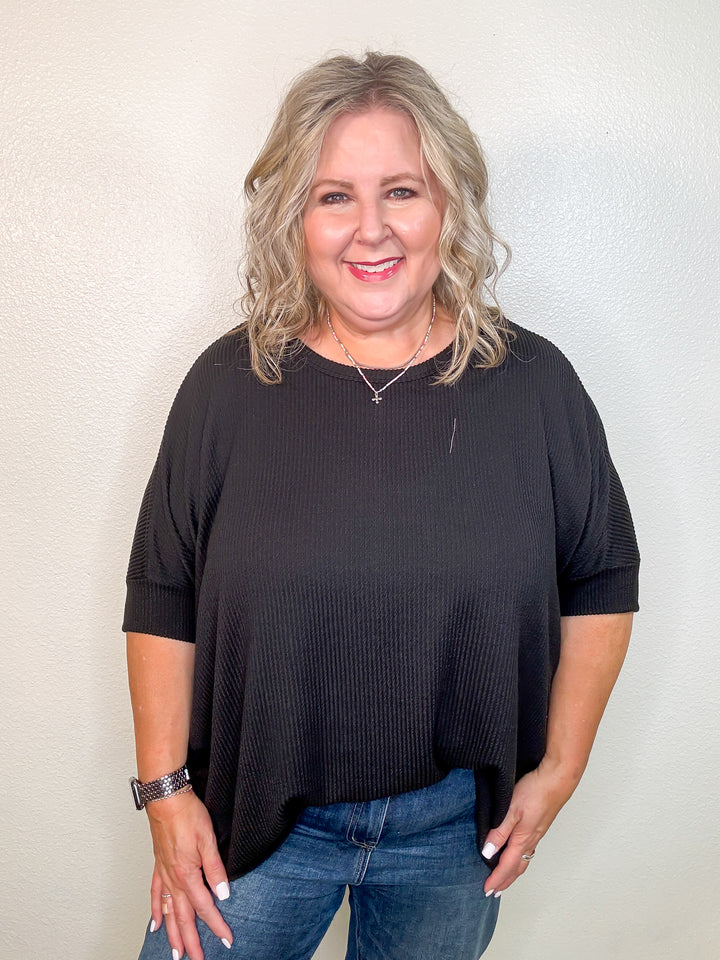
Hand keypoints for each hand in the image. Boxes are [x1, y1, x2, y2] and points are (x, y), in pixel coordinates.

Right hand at [147, 789, 232, 959]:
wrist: (166, 798)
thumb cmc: (188, 814)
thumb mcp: (208, 840)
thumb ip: (216, 868)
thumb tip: (223, 893)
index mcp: (187, 874)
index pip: (205, 907)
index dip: (216, 925)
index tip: (226, 939)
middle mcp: (173, 879)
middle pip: (183, 917)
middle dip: (191, 941)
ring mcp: (163, 873)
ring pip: (168, 912)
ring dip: (172, 934)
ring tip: (176, 953)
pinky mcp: (158, 865)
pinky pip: (155, 895)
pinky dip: (156, 911)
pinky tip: (155, 924)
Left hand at [481, 759, 576, 896]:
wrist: (558, 779)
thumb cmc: (535, 791)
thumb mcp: (511, 810)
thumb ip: (499, 832)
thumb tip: (487, 853)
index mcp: (522, 839)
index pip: (506, 866)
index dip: (496, 878)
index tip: (486, 889)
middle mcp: (531, 840)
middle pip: (517, 868)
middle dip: (505, 881)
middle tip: (494, 891)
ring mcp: (537, 833)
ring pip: (523, 860)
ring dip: (513, 872)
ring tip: (504, 878)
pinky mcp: (539, 825)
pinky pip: (528, 850)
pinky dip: (519, 859)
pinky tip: (517, 854)